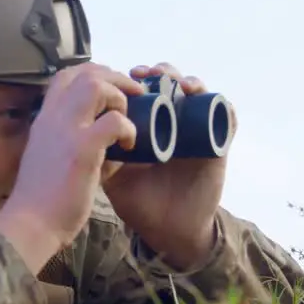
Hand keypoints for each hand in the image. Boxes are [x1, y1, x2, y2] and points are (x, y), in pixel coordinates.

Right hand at [0, 62, 143, 271]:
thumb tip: (112, 149)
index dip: (91, 74)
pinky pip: (114, 121)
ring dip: (119, 95)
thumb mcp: (54, 161)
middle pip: (83, 73)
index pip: (64, 76)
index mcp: (44, 120)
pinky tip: (130, 145)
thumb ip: (79, 146)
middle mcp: (52, 117)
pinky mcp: (82, 149)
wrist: (30, 224)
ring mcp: (66, 130)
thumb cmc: (42, 199)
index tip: (109, 90)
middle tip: (131, 93)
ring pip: (95, 85)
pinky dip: (128, 129)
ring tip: (129, 115)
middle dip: (113, 76)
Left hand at [103, 62, 233, 269]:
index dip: (137, 78)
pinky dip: (223, 106)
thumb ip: (96, 155)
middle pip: (171, 85)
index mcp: (146, 126)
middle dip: (161, 72)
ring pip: (198, 95)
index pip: (145, 91)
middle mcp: (172, 124)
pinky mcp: (217, 147)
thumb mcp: (111, 175)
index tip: (124, 75)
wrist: (168, 231)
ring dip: (190, 81)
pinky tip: (211, 100)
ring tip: (178, 84)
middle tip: (147, 74)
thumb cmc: (139, 202)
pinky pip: (227, 120)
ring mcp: (195, 133)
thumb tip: (76, 132)